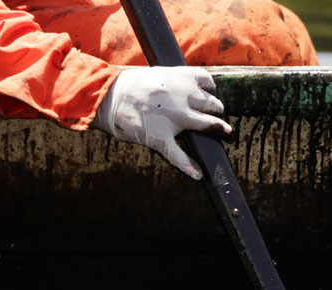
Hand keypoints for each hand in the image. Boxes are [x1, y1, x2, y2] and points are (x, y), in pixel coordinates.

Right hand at [91, 66, 232, 179]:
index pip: (206, 81)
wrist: (107, 98)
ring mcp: (173, 119)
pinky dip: (189, 167)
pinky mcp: (161, 138)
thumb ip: (175, 80)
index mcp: (179, 78)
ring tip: (224, 133)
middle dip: (216, 109)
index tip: (211, 92)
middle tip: (218, 114)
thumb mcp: (156, 74)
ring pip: (205, 125)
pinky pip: (179, 156)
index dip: (211, 88)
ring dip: (217, 129)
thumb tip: (192, 89)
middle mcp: (181, 97)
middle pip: (211, 104)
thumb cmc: (128, 86)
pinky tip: (198, 174)